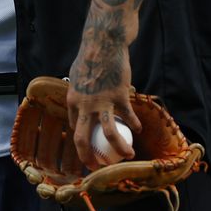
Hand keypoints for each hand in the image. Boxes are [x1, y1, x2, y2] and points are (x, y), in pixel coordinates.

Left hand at [67, 41, 142, 169]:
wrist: (103, 43)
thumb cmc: (90, 57)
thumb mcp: (77, 76)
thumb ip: (80, 92)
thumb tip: (82, 104)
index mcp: (72, 101)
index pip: (73, 127)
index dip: (80, 141)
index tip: (89, 149)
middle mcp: (84, 105)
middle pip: (82, 139)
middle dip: (89, 158)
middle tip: (97, 168)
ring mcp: (102, 102)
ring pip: (110, 133)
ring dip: (120, 148)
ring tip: (128, 156)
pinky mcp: (119, 96)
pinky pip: (128, 116)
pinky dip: (134, 124)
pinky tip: (138, 129)